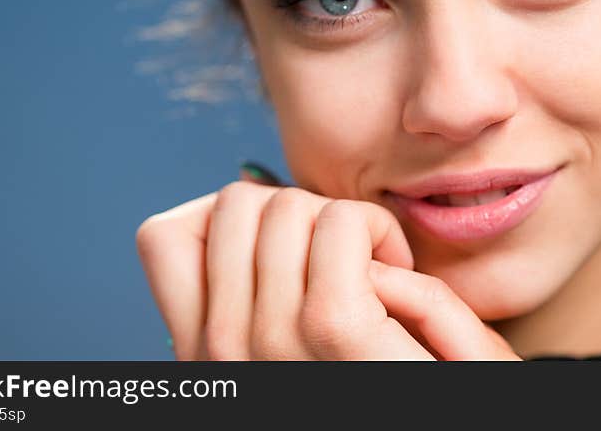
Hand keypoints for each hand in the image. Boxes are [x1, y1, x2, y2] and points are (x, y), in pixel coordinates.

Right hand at [135, 173, 520, 359]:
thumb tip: (248, 191)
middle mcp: (221, 352)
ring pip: (289, 202)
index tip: (285, 255)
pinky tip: (396, 275)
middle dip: (295, 214)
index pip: (162, 235)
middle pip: (237, 202)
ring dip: (340, 221)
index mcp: (204, 352)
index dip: (227, 223)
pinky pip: (341, 223)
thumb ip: (251, 282)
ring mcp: (272, 340)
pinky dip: (377, 231)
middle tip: (338, 262)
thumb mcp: (282, 338)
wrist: (438, 417)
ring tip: (368, 272)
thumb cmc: (375, 368)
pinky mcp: (333, 326)